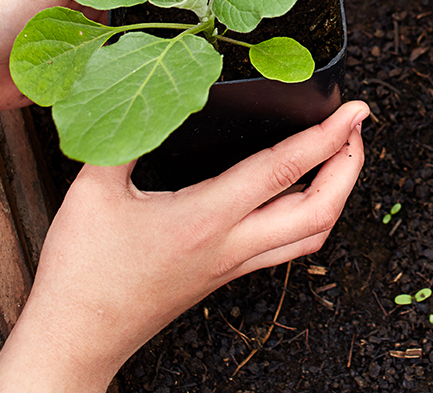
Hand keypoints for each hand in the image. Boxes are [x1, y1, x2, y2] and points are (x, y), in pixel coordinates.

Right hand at [0, 100, 367, 391]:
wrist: (76, 338)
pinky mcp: (224, 276)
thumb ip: (122, 139)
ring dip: (337, 195)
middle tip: (356, 129)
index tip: (355, 111)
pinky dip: (307, 217)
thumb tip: (144, 94)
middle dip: (350, 167)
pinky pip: (285, 248)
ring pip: (310, 236)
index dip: (327, 136)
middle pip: (320, 211)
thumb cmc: (83, 274)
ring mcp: (232, 266)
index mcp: (206, 219)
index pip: (283, 170)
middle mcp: (231, 246)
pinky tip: (296, 195)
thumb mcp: (93, 192)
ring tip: (340, 158)